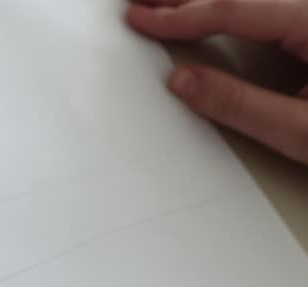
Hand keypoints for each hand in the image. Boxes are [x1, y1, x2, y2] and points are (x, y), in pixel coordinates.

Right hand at [127, 0, 307, 165]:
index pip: (232, 9)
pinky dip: (228, 8)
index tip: (143, 19)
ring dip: (200, 0)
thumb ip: (239, 105)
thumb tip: (185, 83)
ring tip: (164, 3)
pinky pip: (263, 5)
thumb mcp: (300, 129)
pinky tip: (205, 8)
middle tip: (139, 1)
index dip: (181, 16)